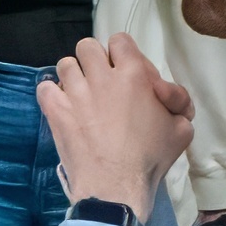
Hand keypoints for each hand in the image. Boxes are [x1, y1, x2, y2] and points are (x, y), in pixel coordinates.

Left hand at [35, 33, 194, 218]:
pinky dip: (51, 93)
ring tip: (80, 94)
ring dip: (73, 75)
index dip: (122, 53)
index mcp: (133, 75)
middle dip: (94, 60)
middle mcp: (102, 77)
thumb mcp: (181, 130)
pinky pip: (44, 87)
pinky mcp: (55, 110)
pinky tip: (61, 105)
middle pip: (88, 46)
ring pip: (65, 64)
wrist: (115, 185)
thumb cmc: (150, 158)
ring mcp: (75, 92)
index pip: (120, 40)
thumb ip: (178, 103)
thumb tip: (167, 93)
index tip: (124, 71)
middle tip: (101, 82)